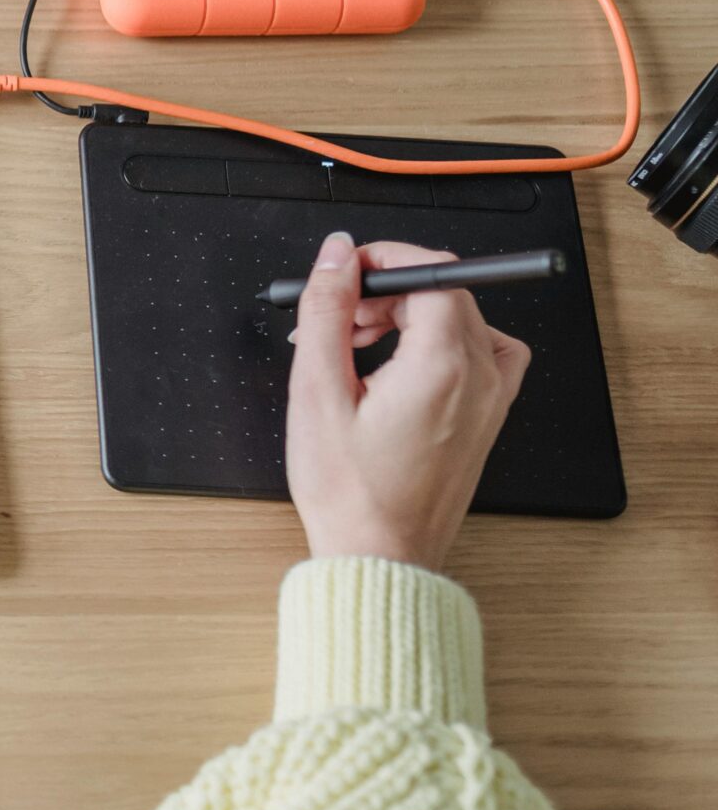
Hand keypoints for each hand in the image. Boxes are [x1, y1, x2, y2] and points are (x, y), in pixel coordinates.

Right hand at [284, 233, 530, 569]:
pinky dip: (440, 343)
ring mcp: (491, 399)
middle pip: (446, 292)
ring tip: (358, 347)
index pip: (433, 272)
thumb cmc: (349, 491)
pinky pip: (479, 352)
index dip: (384, 260)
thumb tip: (338, 254)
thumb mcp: (317, 391)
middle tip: (336, 321)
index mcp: (443, 366)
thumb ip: (328, 311)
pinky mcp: (488, 417)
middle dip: (386, 292)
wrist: (379, 555)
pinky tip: (402, 364)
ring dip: (410, 316)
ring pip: (461, 319)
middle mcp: (480, 378)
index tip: (345, 273)